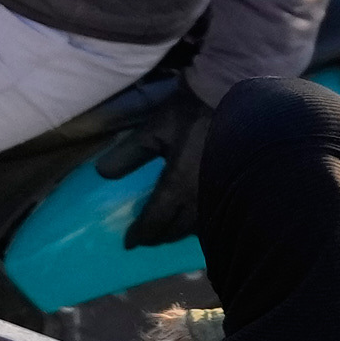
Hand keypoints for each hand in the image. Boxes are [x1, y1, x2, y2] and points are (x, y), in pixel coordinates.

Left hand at [134, 82, 222, 249]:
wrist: (235, 98)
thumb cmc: (192, 112)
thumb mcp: (154, 129)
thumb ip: (128, 154)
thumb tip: (102, 174)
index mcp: (178, 185)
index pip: (155, 221)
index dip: (141, 234)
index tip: (129, 242)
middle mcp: (201, 198)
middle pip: (177, 229)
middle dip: (160, 236)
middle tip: (147, 238)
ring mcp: (223, 196)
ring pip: (199, 227)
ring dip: (181, 232)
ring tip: (169, 230)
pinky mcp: (238, 190)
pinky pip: (218, 216)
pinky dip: (202, 223)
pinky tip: (196, 219)